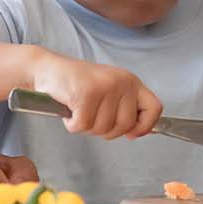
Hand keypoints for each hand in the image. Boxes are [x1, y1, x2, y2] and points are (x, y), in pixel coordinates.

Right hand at [30, 53, 161, 139]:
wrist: (47, 69)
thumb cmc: (77, 84)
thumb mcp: (109, 91)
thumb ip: (124, 108)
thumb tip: (136, 132)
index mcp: (132, 82)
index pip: (154, 108)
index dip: (145, 126)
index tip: (131, 134)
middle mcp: (122, 82)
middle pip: (125, 125)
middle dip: (106, 131)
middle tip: (91, 119)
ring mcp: (105, 87)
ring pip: (102, 128)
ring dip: (86, 127)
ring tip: (79, 111)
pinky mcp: (85, 93)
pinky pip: (83, 125)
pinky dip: (72, 125)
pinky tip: (69, 110)